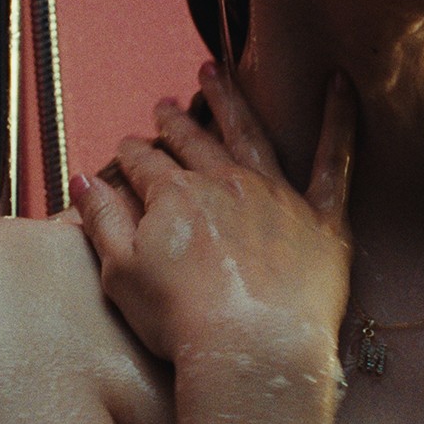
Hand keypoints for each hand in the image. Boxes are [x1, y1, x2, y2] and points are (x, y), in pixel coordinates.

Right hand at [70, 63, 355, 361]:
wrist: (253, 350)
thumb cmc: (183, 322)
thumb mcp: (121, 274)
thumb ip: (102, 220)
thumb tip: (83, 178)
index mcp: (176, 197)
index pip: (146, 163)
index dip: (132, 153)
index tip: (127, 146)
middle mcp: (226, 184)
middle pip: (193, 142)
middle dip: (174, 122)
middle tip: (164, 105)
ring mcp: (277, 196)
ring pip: (250, 134)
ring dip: (230, 101)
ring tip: (215, 73)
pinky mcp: (321, 217)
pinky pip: (335, 159)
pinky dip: (339, 119)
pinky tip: (340, 84)